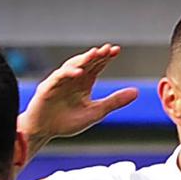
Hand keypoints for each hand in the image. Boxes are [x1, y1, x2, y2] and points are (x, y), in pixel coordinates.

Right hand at [20, 44, 139, 143]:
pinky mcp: (48, 87)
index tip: (117, 50)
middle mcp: (72, 79)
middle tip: (109, 48)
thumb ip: (115, 101)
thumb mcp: (96, 112)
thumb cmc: (67, 121)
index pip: (96, 65)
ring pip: (72, 66)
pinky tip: (80, 72)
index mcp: (84, 83)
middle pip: (86, 62)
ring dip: (84, 59)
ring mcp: (59, 81)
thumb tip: (136, 92)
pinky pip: (59, 77)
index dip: (106, 57)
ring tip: (96, 54)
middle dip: (97, 55)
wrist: (44, 131)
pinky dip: (68, 74)